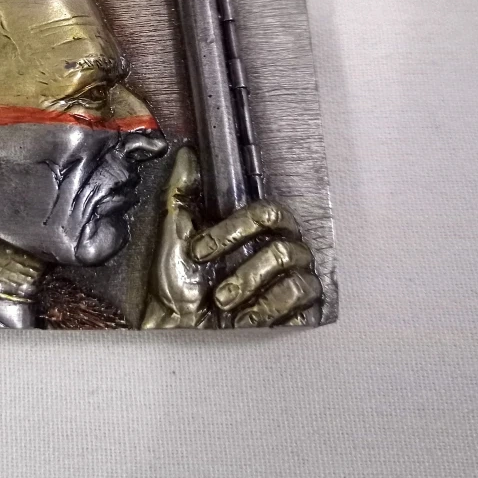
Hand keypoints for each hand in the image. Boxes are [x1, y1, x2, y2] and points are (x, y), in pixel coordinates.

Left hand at [142, 145, 321, 328]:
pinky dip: (272, 308)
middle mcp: (275, 248)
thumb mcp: (172, 231)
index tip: (199, 252)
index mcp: (251, 228)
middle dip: (247, 272)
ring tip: (225, 306)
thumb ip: (181, 190)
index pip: (266, 214)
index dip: (233, 231)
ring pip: (294, 275)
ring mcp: (289, 278)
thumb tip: (187, 154)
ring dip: (253, 291)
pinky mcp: (297, 308)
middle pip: (284, 246)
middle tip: (219, 293)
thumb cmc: (173, 278)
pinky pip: (304, 298)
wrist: (173, 324)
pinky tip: (247, 319)